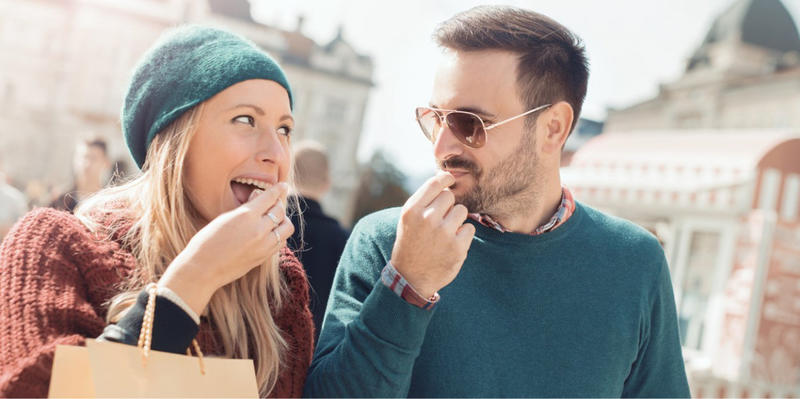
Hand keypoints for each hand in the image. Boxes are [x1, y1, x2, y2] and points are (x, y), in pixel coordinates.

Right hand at [159, 183, 293, 314]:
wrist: (202, 269)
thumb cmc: (207, 241)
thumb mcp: (224, 218)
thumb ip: (245, 208)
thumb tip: (259, 198)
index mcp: (246, 216)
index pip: (270, 197)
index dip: (278, 189)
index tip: (283, 185)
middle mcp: (259, 230)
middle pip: (280, 211)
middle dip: (278, 204)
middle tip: (274, 202)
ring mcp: (264, 245)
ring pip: (286, 227)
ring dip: (283, 220)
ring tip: (274, 219)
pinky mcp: (264, 257)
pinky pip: (281, 242)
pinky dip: (280, 234)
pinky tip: (271, 233)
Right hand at [390, 172, 474, 298]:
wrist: (411, 277)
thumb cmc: (411, 242)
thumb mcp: (408, 219)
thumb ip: (424, 199)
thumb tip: (445, 177)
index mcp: (412, 211)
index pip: (435, 183)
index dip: (445, 179)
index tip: (449, 181)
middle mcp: (427, 219)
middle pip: (450, 196)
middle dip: (448, 205)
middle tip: (440, 220)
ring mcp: (443, 234)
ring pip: (461, 211)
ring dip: (456, 220)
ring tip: (444, 233)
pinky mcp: (458, 247)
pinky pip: (469, 228)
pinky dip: (463, 236)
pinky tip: (451, 244)